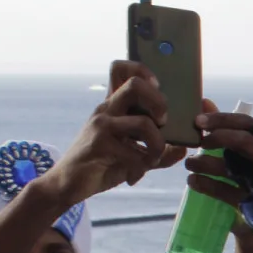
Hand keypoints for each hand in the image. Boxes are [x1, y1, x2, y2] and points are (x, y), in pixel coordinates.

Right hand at [40, 62, 186, 205]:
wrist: (69, 184)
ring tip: (150, 160)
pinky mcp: (99, 144)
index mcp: (115, 105)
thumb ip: (160, 151)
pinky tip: (133, 177)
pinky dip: (141, 168)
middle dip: (160, 102)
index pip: (121, 69)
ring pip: (144, 122)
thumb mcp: (135, 155)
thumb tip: (184, 148)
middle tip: (163, 123)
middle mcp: (107, 109)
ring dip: (157, 146)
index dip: (143, 70)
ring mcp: (101, 125)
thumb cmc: (103, 164)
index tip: (157, 87)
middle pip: (135, 84)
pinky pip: (135, 153)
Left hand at [183, 99, 252, 209]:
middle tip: (196, 142)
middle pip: (245, 140)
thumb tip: (204, 101)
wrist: (252, 222)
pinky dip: (204, 184)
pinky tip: (192, 181)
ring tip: (188, 164)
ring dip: (203, 162)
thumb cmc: (242, 178)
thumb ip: (222, 127)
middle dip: (216, 137)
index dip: (221, 119)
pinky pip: (224, 190)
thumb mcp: (235, 151)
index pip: (248, 123)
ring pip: (231, 167)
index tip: (198, 121)